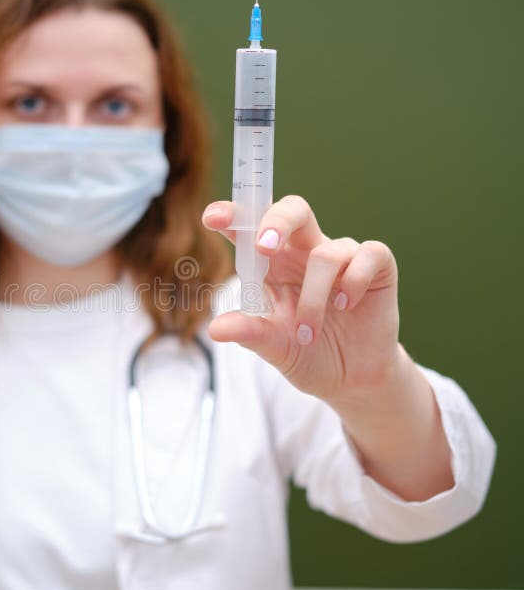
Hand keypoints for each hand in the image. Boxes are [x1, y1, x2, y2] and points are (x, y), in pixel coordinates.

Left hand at [202, 195, 402, 403]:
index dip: (234, 216)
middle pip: (294, 210)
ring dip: (313, 298)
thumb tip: (215, 328)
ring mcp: (342, 256)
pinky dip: (355, 280)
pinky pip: (369, 254)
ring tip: (307, 333)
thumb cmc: (306, 353)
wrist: (350, 379)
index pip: (251, 228)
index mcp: (273, 264)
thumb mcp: (273, 347)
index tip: (212, 217)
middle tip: (264, 246)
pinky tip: (346, 305)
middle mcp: (305, 252)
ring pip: (326, 253)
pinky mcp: (377, 267)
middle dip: (277, 221)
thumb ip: (250, 333)